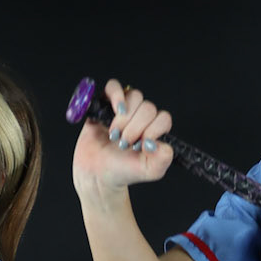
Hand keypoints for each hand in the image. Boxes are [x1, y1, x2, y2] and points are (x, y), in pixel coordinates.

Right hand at [72, 76, 173, 197]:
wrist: (97, 174)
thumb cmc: (122, 171)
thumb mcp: (150, 171)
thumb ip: (163, 159)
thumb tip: (159, 143)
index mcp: (154, 129)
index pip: (163, 118)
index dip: (153, 131)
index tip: (141, 146)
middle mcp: (141, 116)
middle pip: (148, 108)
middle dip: (135, 129)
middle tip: (123, 144)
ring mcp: (124, 108)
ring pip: (135, 96)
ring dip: (124, 118)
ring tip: (114, 134)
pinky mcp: (105, 103)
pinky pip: (114, 86)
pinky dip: (116, 94)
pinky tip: (116, 110)